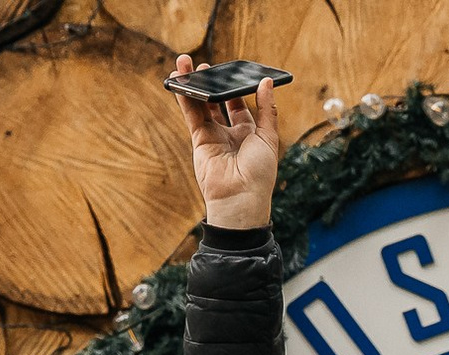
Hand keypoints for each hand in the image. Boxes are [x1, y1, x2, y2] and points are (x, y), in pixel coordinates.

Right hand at [173, 56, 281, 229]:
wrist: (240, 198)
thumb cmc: (259, 173)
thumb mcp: (268, 137)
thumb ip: (266, 109)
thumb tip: (267, 82)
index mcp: (249, 135)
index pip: (239, 106)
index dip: (234, 89)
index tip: (230, 72)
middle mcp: (229, 135)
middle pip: (217, 103)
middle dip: (211, 84)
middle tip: (205, 66)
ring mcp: (213, 137)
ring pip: (201, 105)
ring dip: (194, 85)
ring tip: (185, 63)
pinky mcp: (199, 140)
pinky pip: (191, 114)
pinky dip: (185, 97)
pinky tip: (180, 80)